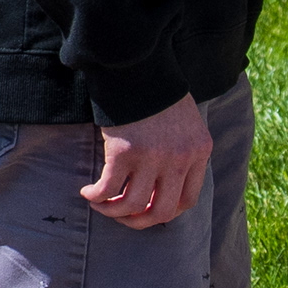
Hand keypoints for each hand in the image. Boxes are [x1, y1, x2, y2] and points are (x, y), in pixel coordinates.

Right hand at [80, 93, 208, 228]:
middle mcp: (180, 159)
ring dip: (113, 212)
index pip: (187, 200)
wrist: (138, 65)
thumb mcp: (185, 123)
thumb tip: (160, 184)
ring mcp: (153, 157)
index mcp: (199, 152)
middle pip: (162, 210)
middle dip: (139, 221)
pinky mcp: (124, 152)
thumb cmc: (157, 92)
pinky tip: (87, 193)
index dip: (165, 212)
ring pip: (133, 204)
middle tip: (122, 217)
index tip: (147, 210)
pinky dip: (96, 196)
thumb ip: (182, 151)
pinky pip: (108, 188)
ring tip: (100, 205)